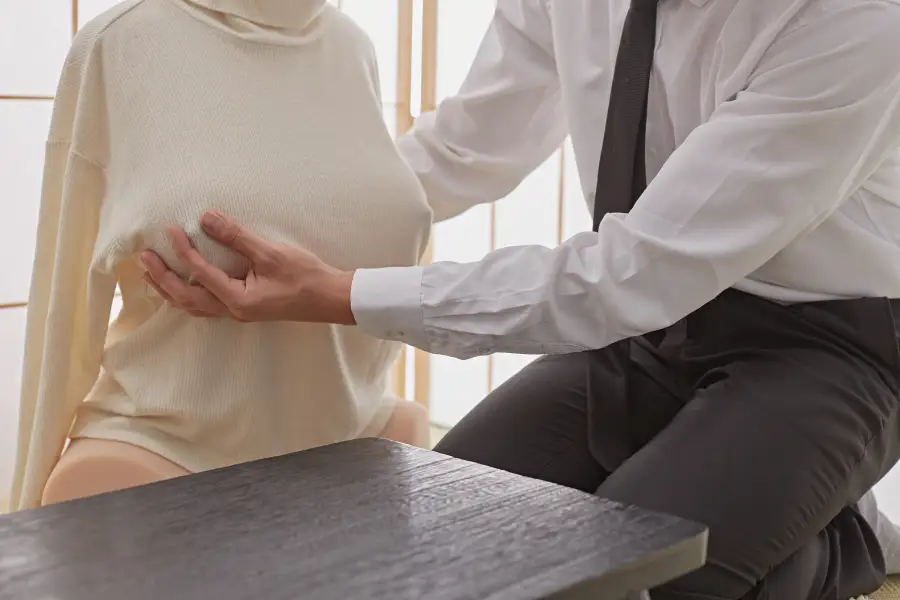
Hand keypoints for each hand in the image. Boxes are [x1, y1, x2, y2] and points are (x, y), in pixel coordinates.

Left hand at [140, 212, 355, 324]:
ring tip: (152, 274)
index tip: (170, 231)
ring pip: (193, 306)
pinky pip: (206, 306)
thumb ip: (236, 237)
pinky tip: (183, 286)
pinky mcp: (245, 308)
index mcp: (237, 299)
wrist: (329, 298)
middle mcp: (233, 310)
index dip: (183, 252)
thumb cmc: (305, 276)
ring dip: (170, 290)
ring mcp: (238, 312)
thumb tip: (206, 218)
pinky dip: (188, 296)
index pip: (200, 273)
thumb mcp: (270, 253)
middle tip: (143, 259)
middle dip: (162, 279)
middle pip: (186, 298)